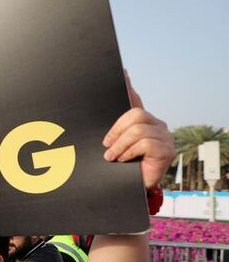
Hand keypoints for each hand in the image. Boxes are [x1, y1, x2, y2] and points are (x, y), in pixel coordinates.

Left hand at [102, 71, 174, 188]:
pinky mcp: (167, 150)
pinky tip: (124, 160)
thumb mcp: (113, 146)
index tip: (122, 72)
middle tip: (106, 145)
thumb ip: (110, 132)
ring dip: (120, 144)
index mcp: (142, 122)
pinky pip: (145, 143)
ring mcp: (164, 136)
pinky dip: (129, 151)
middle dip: (117, 130)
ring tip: (112, 157)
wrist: (131, 189)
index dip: (128, 87)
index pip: (135, 100)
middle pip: (136, 114)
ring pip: (138, 130)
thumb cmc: (121, 167)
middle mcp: (156, 125)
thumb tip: (93, 121)